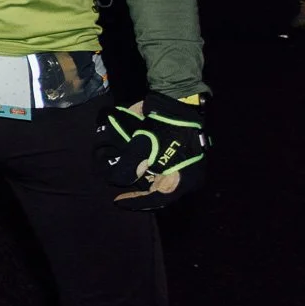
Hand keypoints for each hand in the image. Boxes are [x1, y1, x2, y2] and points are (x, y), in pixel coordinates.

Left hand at [93, 92, 207, 210]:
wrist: (178, 104)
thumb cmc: (165, 126)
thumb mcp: (145, 145)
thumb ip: (132, 165)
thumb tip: (118, 180)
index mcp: (184, 179)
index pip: (158, 199)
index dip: (137, 201)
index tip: (117, 201)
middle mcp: (187, 178)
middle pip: (159, 193)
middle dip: (138, 193)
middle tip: (120, 192)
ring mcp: (184, 169)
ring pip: (160, 184)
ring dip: (142, 183)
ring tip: (123, 182)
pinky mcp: (179, 160)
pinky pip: (162, 174)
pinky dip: (147, 174)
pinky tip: (134, 172)